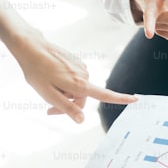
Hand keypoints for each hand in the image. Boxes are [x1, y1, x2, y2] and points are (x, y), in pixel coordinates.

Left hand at [17, 33, 136, 122]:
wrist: (30, 47)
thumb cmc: (37, 72)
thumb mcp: (49, 95)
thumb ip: (67, 108)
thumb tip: (82, 120)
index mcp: (79, 84)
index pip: (104, 95)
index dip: (120, 99)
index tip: (136, 99)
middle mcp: (84, 75)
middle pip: (83, 98)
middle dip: (69, 106)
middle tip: (49, 110)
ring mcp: (80, 68)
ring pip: (77, 90)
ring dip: (65, 95)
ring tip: (47, 90)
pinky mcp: (75, 63)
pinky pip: (74, 80)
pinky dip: (64, 85)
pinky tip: (51, 80)